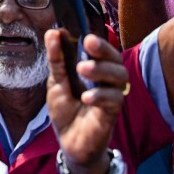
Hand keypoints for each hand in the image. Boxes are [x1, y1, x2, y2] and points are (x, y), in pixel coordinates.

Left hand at [45, 30, 127, 173]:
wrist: (68, 141)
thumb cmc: (65, 109)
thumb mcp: (56, 82)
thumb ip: (56, 59)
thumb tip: (53, 32)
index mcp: (94, 68)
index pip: (102, 50)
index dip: (97, 40)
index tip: (84, 35)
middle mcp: (107, 79)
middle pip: (116, 59)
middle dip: (103, 49)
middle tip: (88, 43)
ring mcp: (111, 95)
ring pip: (120, 76)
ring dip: (102, 69)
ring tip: (82, 69)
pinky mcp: (112, 112)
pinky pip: (114, 99)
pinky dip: (100, 95)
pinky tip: (86, 97)